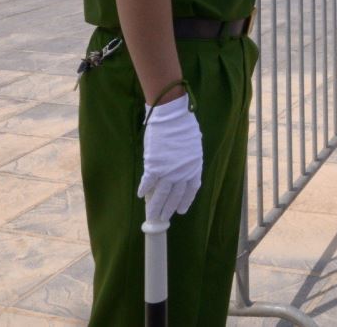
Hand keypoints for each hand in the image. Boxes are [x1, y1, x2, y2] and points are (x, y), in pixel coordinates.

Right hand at [137, 95, 202, 221]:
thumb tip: (182, 168)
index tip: (181, 210)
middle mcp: (183, 173)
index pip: (191, 190)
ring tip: (152, 216)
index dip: (185, 201)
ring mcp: (168, 171)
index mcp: (195, 167)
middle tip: (163, 218)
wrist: (171, 117)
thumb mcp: (193, 145)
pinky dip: (144, 190)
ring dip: (156, 207)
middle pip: (175, 196)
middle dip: (169, 209)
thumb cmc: (184, 127)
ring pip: (161, 195)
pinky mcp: (154, 167)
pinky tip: (141, 196)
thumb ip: (188, 160)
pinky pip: (148, 183)